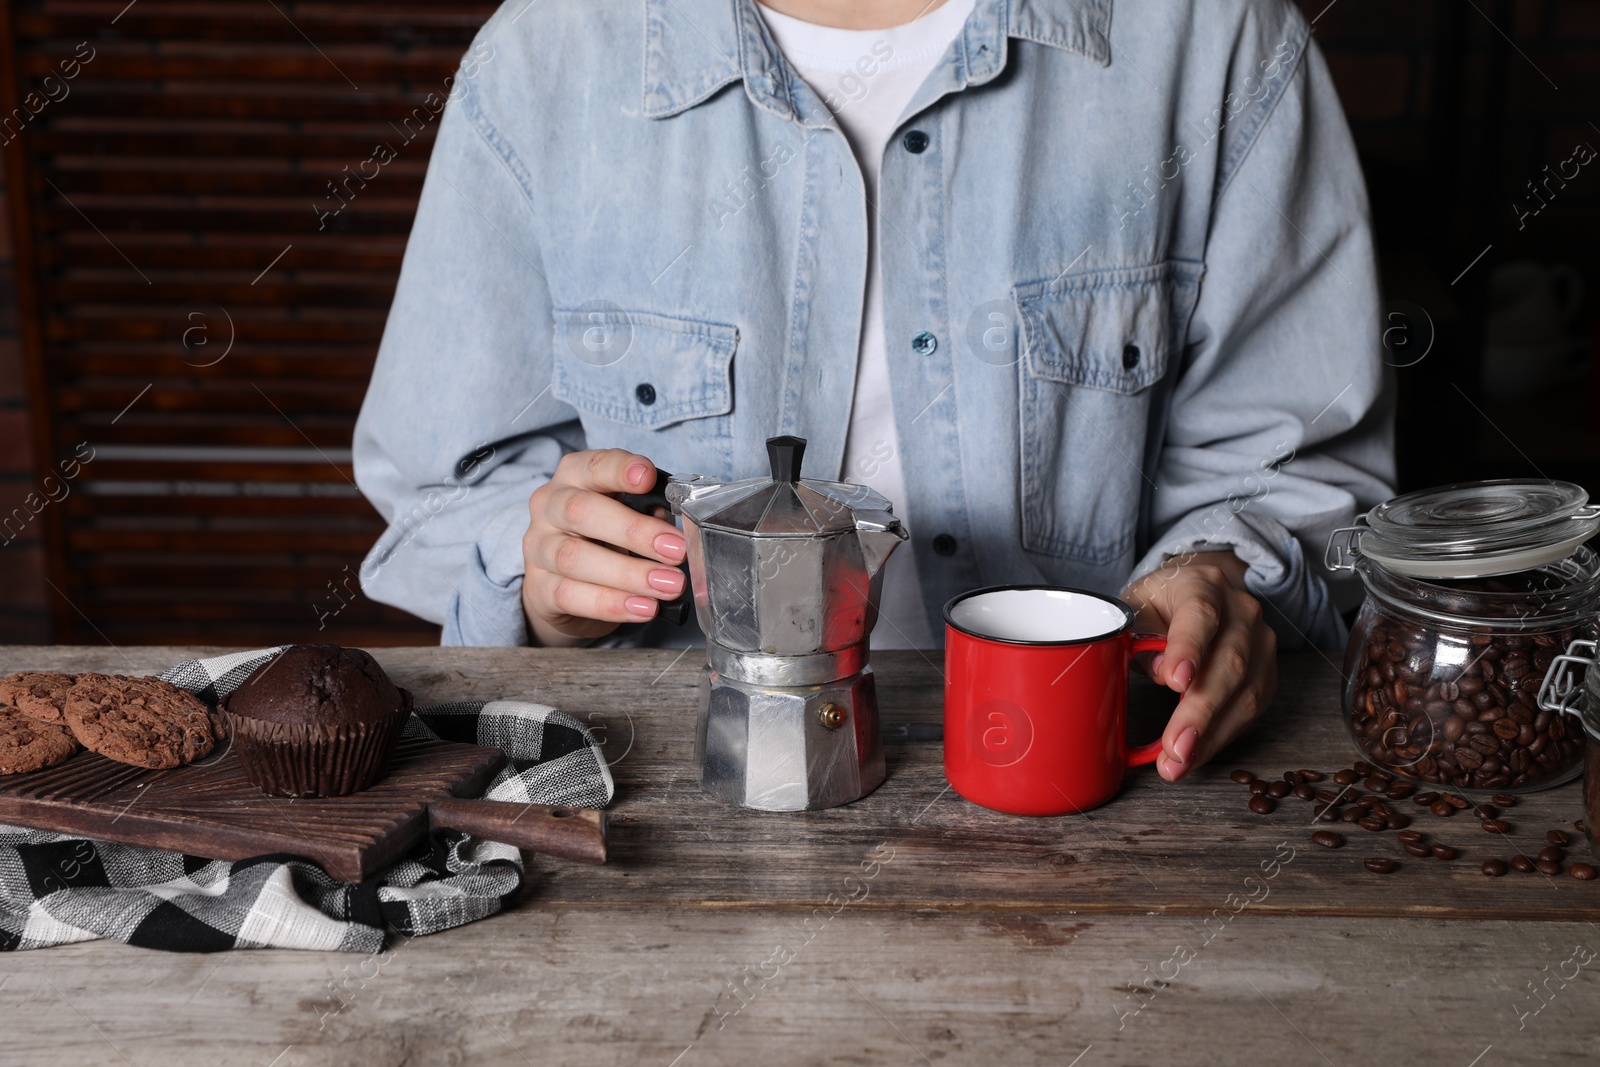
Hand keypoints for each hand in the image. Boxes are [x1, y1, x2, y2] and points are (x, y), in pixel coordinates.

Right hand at [521, 449, 686, 646]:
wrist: (562, 586)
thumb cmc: (602, 538)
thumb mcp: (625, 514)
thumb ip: (648, 511)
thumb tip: (677, 524)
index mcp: (574, 476)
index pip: (594, 465)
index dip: (620, 470)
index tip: (647, 478)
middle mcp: (549, 506)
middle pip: (581, 511)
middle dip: (634, 531)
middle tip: (676, 550)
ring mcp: (538, 547)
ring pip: (575, 557)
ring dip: (629, 574)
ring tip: (669, 585)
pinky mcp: (538, 587)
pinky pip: (571, 595)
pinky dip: (612, 604)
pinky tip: (643, 607)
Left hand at [1120, 551, 1277, 782]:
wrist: (1195, 595)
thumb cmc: (1158, 605)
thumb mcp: (1137, 608)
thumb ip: (1141, 634)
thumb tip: (1162, 673)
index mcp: (1202, 584)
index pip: (1200, 614)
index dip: (1189, 648)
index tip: (1174, 682)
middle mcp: (1242, 610)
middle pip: (1229, 661)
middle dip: (1200, 710)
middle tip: (1174, 747)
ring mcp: (1260, 642)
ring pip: (1247, 691)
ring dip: (1211, 734)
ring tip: (1178, 762)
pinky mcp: (1266, 673)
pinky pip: (1251, 709)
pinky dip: (1221, 736)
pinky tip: (1196, 754)